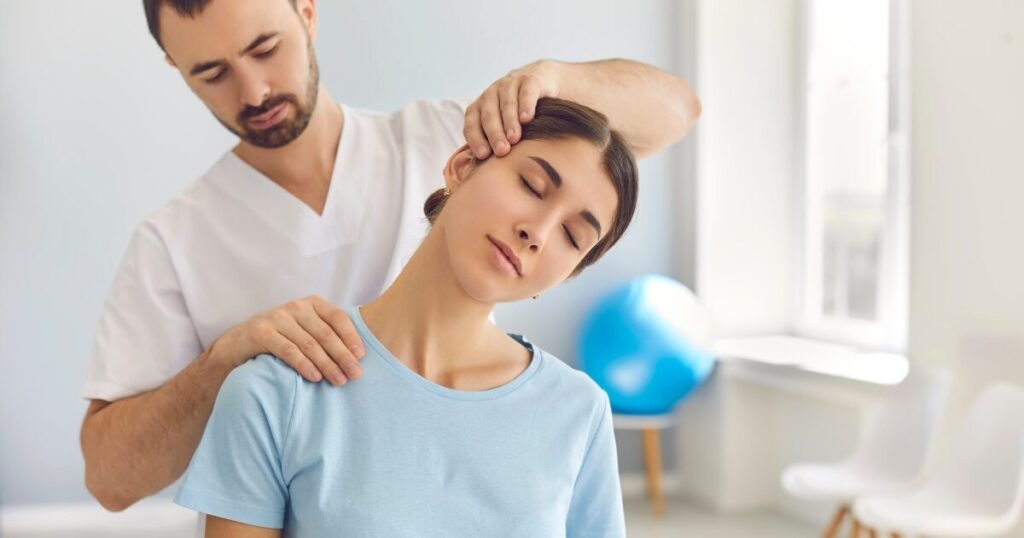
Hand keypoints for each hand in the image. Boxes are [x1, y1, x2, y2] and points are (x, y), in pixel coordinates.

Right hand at [214, 295, 364, 384]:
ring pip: (309, 343)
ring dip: (327, 364)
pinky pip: (288, 350)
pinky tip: (315, 377)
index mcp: (311, 304)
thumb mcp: (305, 330)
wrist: (238, 345)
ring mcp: (277, 318)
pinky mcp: (261, 332)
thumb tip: (358, 356)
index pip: (337, 317)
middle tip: (355, 375)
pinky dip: (304, 364)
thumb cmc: (281, 339)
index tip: (362, 357)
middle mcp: (296, 307)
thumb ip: (327, 335)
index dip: (351, 337)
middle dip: (343, 356)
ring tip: (338, 380)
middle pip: (325, 333)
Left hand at [463, 60, 560, 158]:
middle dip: (494, 133)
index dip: (476, 138)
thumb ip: (497, 145)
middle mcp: (492, 93)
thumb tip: (489, 177)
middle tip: (502, 151)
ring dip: (509, 121)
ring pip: (506, 103)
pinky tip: (527, 119)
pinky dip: (525, 105)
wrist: (543, 82)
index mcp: (481, 107)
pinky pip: (525, 92)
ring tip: (514, 139)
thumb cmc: (521, 114)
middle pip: (488, 114)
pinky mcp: (530, 79)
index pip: (471, 122)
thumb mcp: (506, 127)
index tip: (483, 155)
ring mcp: (510, 84)